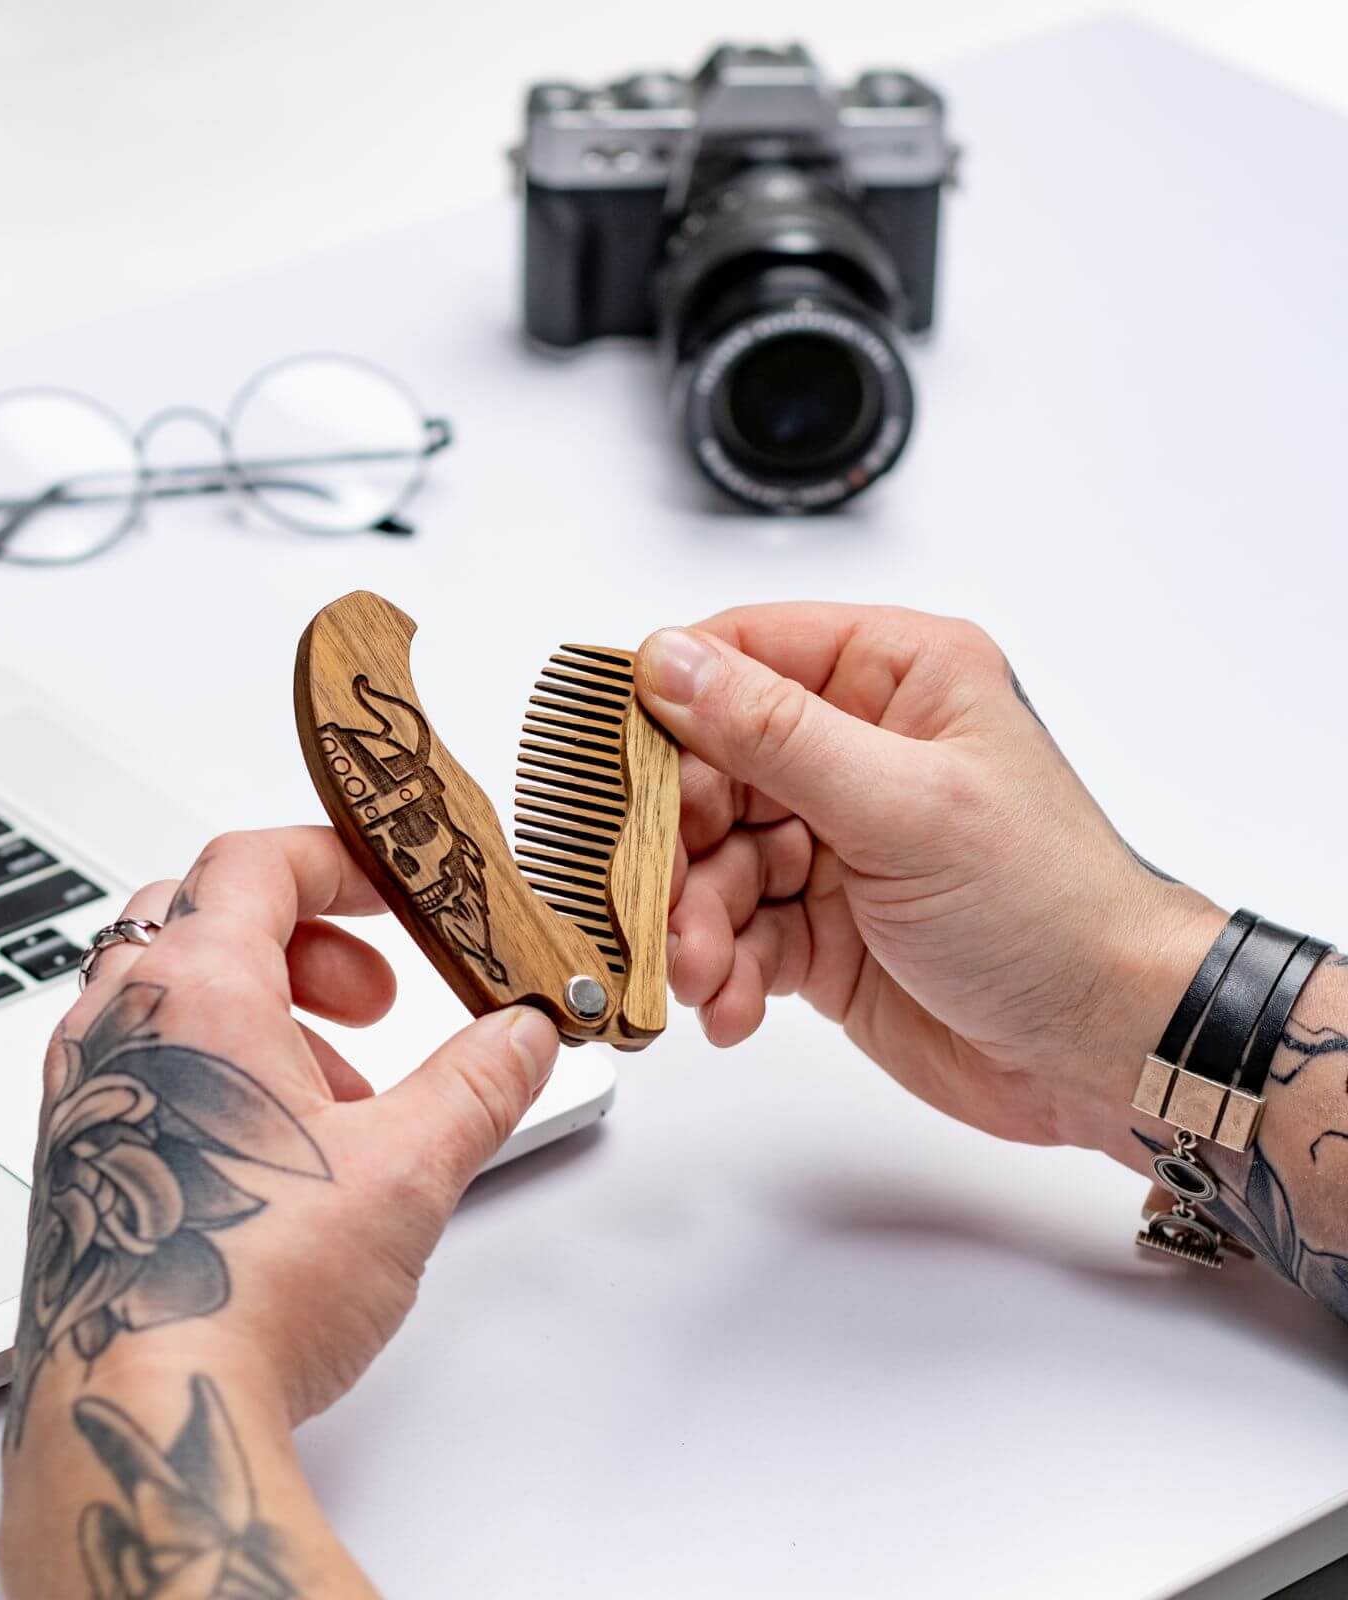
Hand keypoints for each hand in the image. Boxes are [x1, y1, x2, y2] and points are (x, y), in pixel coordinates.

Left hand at [8, 826, 558, 1439]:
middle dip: (307, 943)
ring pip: (172, 992)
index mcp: (192, 989)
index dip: (336, 862)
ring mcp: (83, 1092)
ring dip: (265, 1010)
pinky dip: (218, 1068)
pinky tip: (283, 1152)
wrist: (142, 1411)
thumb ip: (479, 1084)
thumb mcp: (407, 1166)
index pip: (253, 860)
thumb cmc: (243, 1283)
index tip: (393, 892)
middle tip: (374, 1000)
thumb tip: (522, 1038)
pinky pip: (146, 1064)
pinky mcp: (78, 1157)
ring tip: (342, 1094)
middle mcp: (118, 1025)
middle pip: (205, 915)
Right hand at [635, 604, 1225, 1164]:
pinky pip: (735, 929)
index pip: (745, 654)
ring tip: (704, 970)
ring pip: (712, 858)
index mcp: (896, 679)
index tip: (612, 763)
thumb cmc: (1049, 909)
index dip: (668, 705)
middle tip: (659, 897)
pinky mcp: (822, 923)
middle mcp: (860, 749)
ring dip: (694, 920)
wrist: (1101, 1049)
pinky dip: (722, 968)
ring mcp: (837, 839)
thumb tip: (670, 663)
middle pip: (709, 767)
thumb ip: (774, 733)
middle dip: (678, 842)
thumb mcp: (903, 806)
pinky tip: (734, 1002)